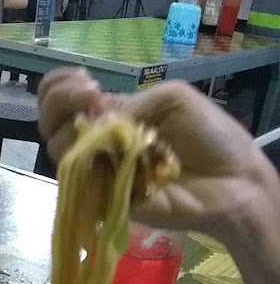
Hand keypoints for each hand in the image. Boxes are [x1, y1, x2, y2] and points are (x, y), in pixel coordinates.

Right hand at [38, 67, 276, 240]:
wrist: (233, 179)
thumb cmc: (208, 135)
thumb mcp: (170, 98)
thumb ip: (130, 102)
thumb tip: (95, 116)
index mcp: (110, 117)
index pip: (61, 102)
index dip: (60, 87)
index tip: (86, 79)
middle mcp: (99, 146)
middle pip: (50, 126)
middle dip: (59, 102)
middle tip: (90, 93)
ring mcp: (101, 175)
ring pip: (59, 154)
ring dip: (72, 130)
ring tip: (103, 119)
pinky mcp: (108, 203)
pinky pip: (82, 185)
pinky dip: (90, 163)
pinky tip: (112, 150)